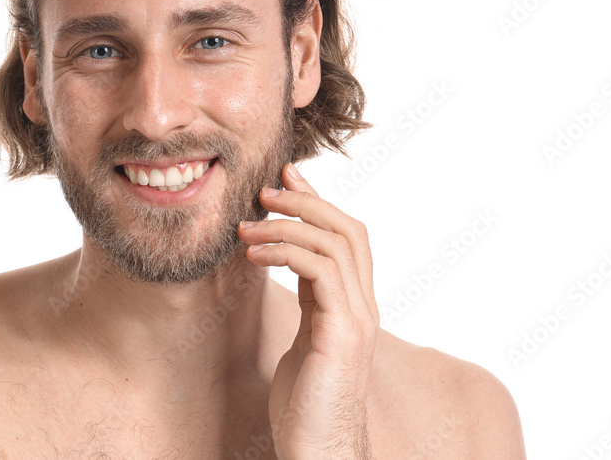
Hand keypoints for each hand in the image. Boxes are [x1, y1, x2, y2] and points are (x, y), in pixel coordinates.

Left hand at [238, 163, 378, 458]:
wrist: (320, 450)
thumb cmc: (306, 403)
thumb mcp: (304, 339)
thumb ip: (306, 302)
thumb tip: (284, 265)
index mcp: (353, 305)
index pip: (346, 237)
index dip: (318, 201)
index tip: (285, 176)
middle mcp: (363, 306)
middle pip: (349, 229)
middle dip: (306, 201)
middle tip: (264, 191)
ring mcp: (357, 319)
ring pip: (336, 244)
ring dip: (287, 225)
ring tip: (247, 227)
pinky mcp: (342, 333)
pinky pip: (319, 271)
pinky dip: (285, 252)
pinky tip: (254, 255)